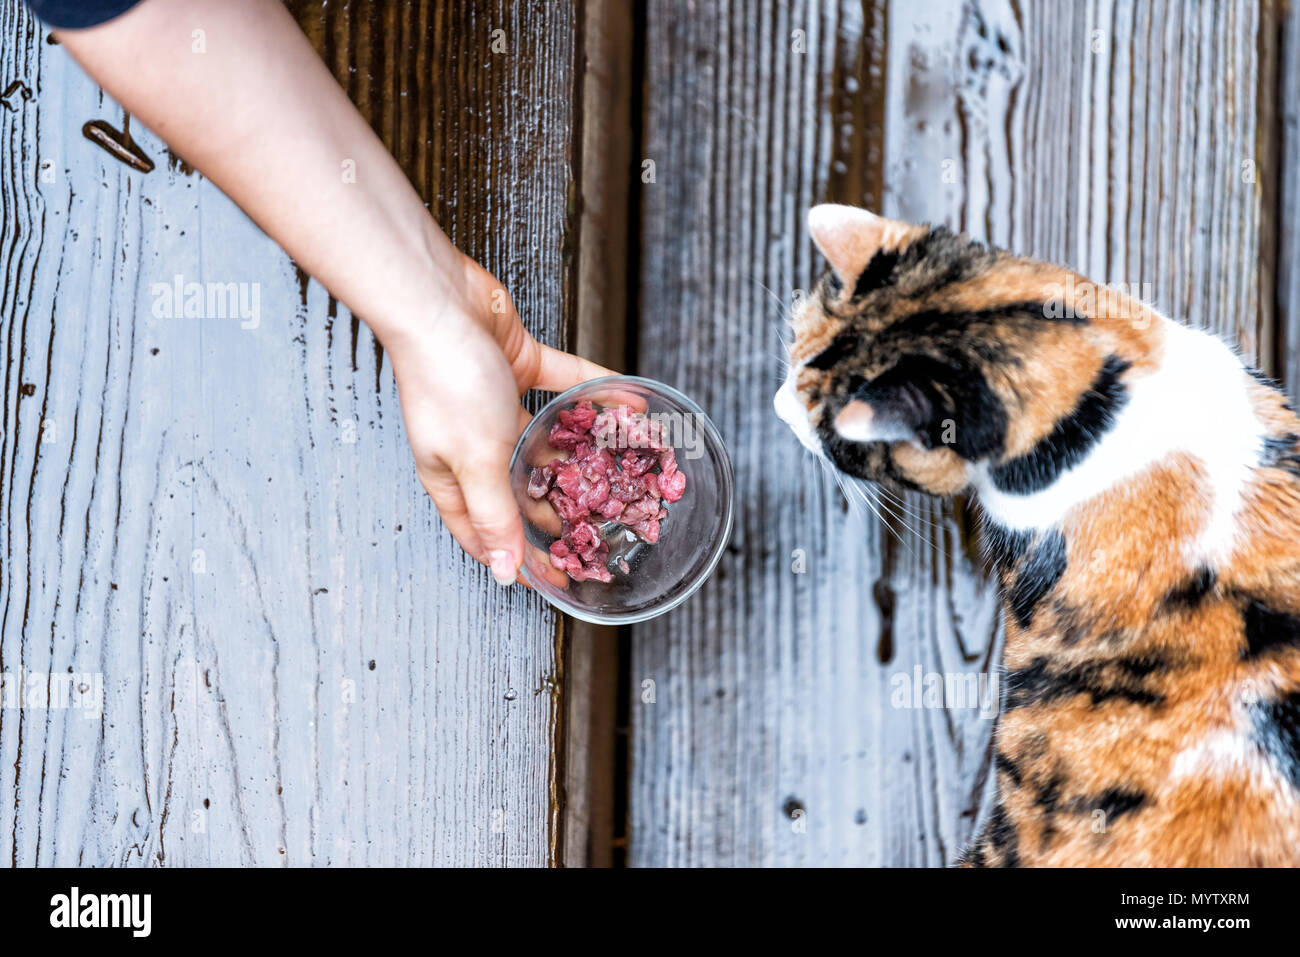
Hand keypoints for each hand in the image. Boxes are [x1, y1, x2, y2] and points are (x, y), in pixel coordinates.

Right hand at [383, 252, 613, 585]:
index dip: (521, 559)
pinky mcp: (517, 363)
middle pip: (520, 487)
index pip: (487, 532)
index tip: (561, 577)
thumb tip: (505, 575)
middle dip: (557, 508)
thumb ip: (496, 516)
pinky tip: (629, 403)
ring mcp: (496, 402)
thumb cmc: (448, 384)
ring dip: (581, 449)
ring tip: (620, 467)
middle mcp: (474, 444)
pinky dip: (595, 392)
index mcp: (453, 476)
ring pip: (546, 436)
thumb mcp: (475, 461)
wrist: (437, 301)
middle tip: (600, 526)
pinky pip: (565, 384)